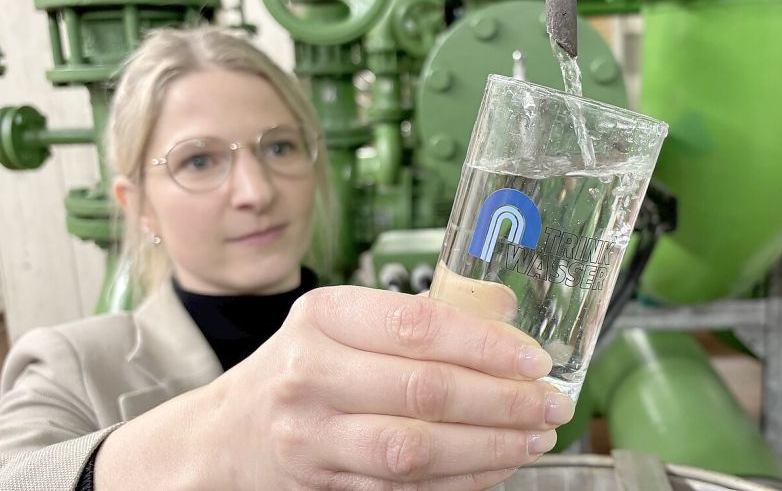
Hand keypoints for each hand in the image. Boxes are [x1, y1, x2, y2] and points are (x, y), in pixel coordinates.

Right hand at [206, 286, 573, 489]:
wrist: (229, 434)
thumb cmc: (303, 366)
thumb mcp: (344, 321)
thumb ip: (421, 314)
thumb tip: (504, 308)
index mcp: (323, 316)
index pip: (416, 326)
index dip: (485, 345)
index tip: (534, 359)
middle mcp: (311, 375)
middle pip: (423, 392)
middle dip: (502, 401)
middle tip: (552, 403)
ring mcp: (313, 437)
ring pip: (416, 450)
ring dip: (489, 447)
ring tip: (535, 437)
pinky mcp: (324, 486)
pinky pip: (405, 490)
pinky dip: (460, 481)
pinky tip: (497, 466)